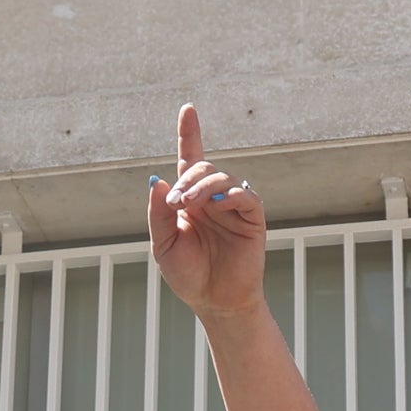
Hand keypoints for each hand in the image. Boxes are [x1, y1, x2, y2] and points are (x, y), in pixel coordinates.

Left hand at [147, 104, 268, 321]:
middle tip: (175, 203)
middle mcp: (212, 198)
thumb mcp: (163, 244)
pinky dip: (231, 195)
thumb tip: (157, 180)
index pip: (190, 159)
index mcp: (190, 200)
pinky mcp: (252, 219)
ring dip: (202, 187)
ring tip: (188, 207)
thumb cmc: (189, 275)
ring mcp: (233, 207)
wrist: (214, 303)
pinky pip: (245, 196)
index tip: (188, 108)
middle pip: (203, 168)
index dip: (189, 133)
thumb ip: (158, 213)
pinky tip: (218, 205)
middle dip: (187, 180)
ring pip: (221, 178)